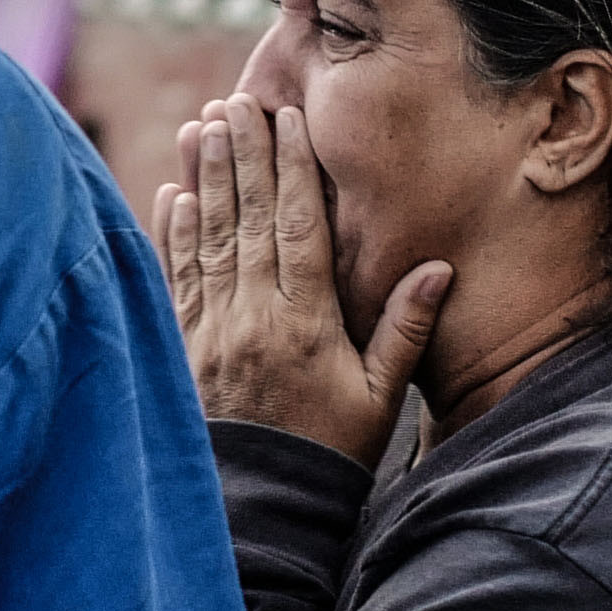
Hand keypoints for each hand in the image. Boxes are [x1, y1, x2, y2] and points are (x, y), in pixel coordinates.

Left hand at [157, 96, 446, 464]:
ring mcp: (211, 331)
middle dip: (241, 155)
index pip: (297, 228)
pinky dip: (173, 234)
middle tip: (235, 101)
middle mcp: (252, 317)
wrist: (262, 509)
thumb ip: (405, 328)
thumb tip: (440, 268)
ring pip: (207, 239)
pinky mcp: (182, 348)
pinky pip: (177, 278)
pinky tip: (171, 196)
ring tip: (200, 128)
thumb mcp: (381, 397)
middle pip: (246, 219)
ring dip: (202, 180)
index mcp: (305, 322)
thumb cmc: (331, 451)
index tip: (287, 119)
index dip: (291, 169)